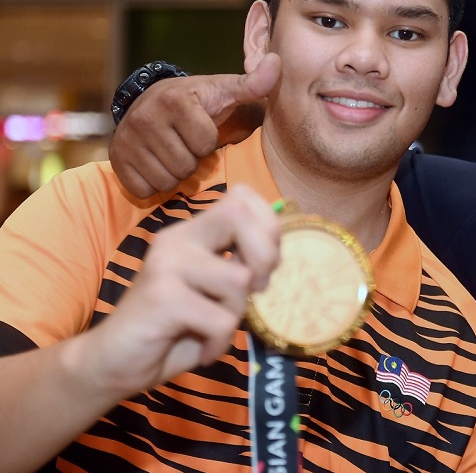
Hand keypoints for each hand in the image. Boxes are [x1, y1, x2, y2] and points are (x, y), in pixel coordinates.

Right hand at [79, 185, 279, 398]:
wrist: (113, 363)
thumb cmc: (172, 328)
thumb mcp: (213, 292)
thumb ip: (238, 268)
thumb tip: (276, 255)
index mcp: (192, 233)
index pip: (241, 198)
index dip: (268, 226)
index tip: (264, 265)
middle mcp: (177, 239)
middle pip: (238, 214)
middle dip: (264, 255)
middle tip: (255, 290)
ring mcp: (166, 265)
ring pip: (237, 279)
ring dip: (236, 314)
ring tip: (214, 329)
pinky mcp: (161, 296)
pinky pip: (221, 319)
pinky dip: (220, 343)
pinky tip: (203, 348)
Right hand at [109, 54, 277, 197]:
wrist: (155, 102)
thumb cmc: (199, 101)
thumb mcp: (226, 90)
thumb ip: (253, 83)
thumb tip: (276, 62)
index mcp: (174, 101)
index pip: (205, 144)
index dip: (209, 142)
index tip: (202, 128)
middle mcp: (144, 117)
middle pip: (185, 166)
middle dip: (192, 160)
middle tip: (186, 142)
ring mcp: (126, 139)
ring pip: (165, 180)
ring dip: (175, 173)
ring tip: (174, 151)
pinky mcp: (115, 159)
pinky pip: (144, 189)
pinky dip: (154, 183)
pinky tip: (157, 162)